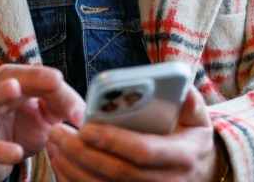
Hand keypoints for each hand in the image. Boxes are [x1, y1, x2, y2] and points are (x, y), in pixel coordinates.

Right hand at [0, 64, 85, 181]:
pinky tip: (15, 153)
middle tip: (55, 79)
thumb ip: (62, 107)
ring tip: (13, 89)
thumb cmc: (17, 129)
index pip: (38, 76)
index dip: (59, 88)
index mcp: (13, 80)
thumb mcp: (43, 118)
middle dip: (33, 77)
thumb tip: (84, 113)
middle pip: (11, 76)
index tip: (80, 109)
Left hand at [47, 87, 220, 181]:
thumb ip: (189, 100)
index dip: (114, 141)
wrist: (198, 173)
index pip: (143, 151)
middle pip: (117, 172)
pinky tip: (60, 163)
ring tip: (54, 144)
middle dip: (83, 153)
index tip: (86, 128)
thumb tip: (178, 81)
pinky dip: (75, 181)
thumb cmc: (191, 139)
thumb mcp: (198, 119)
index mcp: (181, 156)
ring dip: (73, 168)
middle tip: (57, 132)